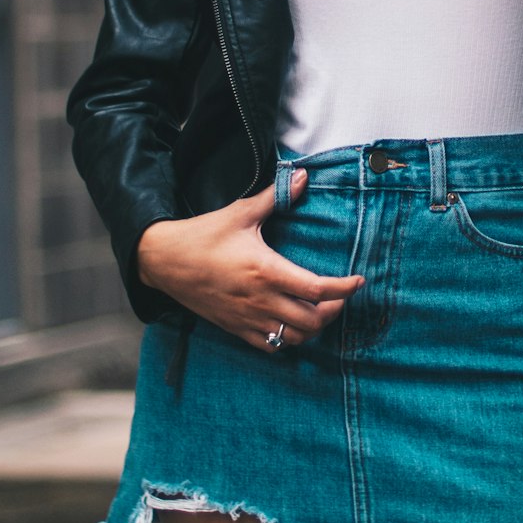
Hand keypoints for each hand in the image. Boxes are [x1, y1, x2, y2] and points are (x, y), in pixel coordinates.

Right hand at [136, 168, 365, 352]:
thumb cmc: (203, 235)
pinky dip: (288, 340)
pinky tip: (292, 325)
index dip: (345, 289)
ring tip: (320, 310)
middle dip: (334, 310)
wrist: (164, 261)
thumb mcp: (241, 213)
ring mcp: (248, 318)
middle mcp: (260, 300)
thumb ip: (276, 197)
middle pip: (312, 320)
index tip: (358, 281)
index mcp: (266, 271)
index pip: (318, 289)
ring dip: (314, 328)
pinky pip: (270, 346)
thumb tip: (303, 176)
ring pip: (294, 338)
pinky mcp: (235, 328)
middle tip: (340, 296)